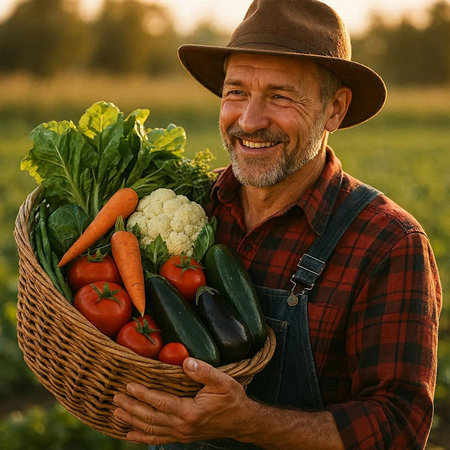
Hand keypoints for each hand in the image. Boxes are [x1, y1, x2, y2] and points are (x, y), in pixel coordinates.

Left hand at [113, 357, 250, 444]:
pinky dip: (142, 437)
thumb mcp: (223, 381)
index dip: (143, 394)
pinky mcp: (182, 437)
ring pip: (151, 429)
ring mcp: (181, 434)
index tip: (129, 386)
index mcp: (190, 412)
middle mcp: (182, 426)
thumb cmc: (232, 399)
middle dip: (131, 407)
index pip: (160, 402)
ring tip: (116, 413)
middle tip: (115, 399)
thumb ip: (204, 371)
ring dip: (132, 421)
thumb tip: (186, 361)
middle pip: (150, 417)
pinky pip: (158, 439)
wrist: (241, 421)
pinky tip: (130, 434)